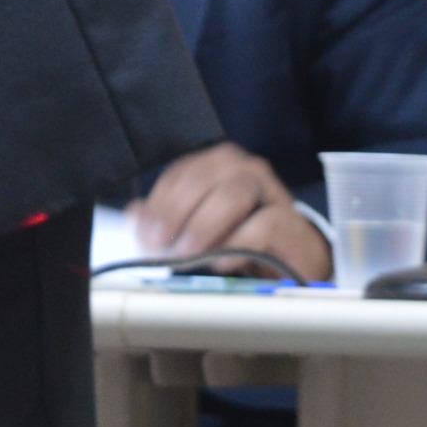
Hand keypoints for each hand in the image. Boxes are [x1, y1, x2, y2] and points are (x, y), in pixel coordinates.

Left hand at [130, 142, 330, 280]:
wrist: (292, 255)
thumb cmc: (240, 234)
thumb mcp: (200, 223)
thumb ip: (168, 216)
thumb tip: (134, 215)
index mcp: (217, 163)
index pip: (179, 173)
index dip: (158, 203)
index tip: (143, 234)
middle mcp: (245, 169)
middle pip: (204, 178)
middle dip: (176, 212)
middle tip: (160, 245)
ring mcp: (271, 192)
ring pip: (233, 195)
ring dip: (203, 226)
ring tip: (188, 254)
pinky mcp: (291, 222)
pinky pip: (263, 225)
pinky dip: (237, 244)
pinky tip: (221, 262)